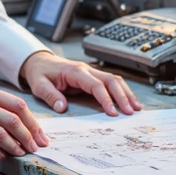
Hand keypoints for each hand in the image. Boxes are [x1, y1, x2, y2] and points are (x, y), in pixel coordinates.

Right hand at [0, 83, 49, 158]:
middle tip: (36, 147)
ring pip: (2, 135)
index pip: (17, 105)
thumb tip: (16, 121)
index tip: (40, 135)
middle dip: (30, 136)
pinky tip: (3, 157)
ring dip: (16, 146)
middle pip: (14, 120)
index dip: (33, 122)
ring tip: (22, 153)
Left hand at [21, 51, 141, 116]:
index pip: (96, 85)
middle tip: (130, 111)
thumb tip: (62, 107)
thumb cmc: (40, 73)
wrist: (39, 62)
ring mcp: (91, 72)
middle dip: (123, 96)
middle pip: (111, 80)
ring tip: (136, 108)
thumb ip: (50, 95)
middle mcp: (86, 70)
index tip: (113, 112)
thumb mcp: (39, 85)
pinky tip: (128, 102)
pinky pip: (110, 82)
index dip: (106, 99)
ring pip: (114, 79)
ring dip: (126, 93)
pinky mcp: (92, 77)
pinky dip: (122, 91)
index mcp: (75, 72)